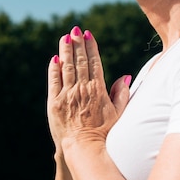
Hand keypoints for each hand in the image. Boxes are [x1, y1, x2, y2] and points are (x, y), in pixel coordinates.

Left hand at [47, 26, 130, 150]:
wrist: (84, 149)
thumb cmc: (104, 133)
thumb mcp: (118, 113)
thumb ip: (122, 93)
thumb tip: (126, 76)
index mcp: (98, 90)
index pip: (95, 63)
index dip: (91, 47)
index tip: (88, 34)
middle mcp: (82, 89)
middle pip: (80, 61)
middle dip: (77, 44)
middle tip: (75, 30)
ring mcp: (67, 95)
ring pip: (67, 67)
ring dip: (66, 51)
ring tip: (65, 37)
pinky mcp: (55, 102)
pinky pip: (54, 81)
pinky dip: (54, 68)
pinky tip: (55, 58)